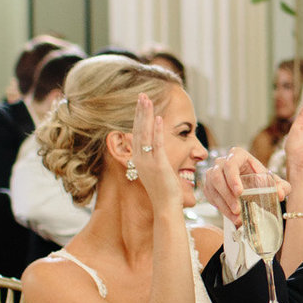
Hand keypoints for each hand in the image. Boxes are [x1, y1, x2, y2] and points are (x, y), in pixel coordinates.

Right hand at [128, 92, 180, 210]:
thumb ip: (153, 157)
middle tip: (141, 95)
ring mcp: (148, 162)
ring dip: (146, 116)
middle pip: (138, 130)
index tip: (140, 103)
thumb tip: (153, 148)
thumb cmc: (164, 190)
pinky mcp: (159, 165)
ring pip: (145, 134)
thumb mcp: (155, 170)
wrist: (166, 207)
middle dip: (140, 111)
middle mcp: (140, 159)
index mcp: (138, 159)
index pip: (137, 133)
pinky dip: (157, 131)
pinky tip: (158, 118)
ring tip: (146, 100)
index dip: (138, 117)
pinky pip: (157, 145)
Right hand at [205, 146, 289, 221]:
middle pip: (218, 177)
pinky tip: (231, 216)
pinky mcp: (209, 186)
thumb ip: (282, 186)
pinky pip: (210, 196)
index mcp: (238, 155)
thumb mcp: (274, 182)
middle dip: (227, 195)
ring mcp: (213, 173)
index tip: (240, 193)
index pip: (231, 164)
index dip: (233, 178)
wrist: (252, 186)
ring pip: (212, 188)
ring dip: (223, 204)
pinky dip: (220, 208)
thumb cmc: (262, 180)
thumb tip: (281, 194)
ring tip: (236, 217)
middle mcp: (222, 162)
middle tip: (238, 210)